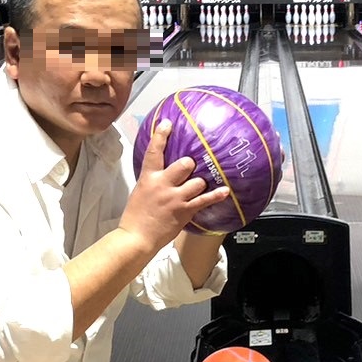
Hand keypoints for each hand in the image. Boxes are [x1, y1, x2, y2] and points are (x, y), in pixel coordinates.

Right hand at [120, 120, 228, 252]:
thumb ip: (152, 181)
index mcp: (148, 178)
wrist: (136, 238)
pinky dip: (216, 195)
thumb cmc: (136, 217)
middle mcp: (163, 185)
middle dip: (190, 164)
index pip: (155, 152)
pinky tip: (225, 190)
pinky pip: (205, 200)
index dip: (161, 135)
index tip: (167, 123)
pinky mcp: (185, 211)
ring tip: (197, 187)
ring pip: (198, 181)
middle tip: (190, 168)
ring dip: (200, 183)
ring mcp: (175, 198)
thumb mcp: (140, 192)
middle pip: (185, 164)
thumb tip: (161, 175)